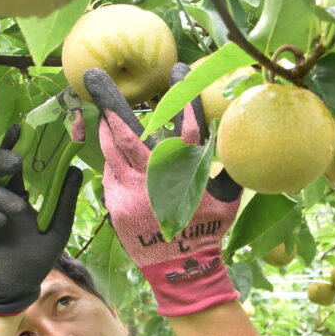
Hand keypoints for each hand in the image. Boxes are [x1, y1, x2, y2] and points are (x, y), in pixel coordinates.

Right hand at [0, 125, 81, 315]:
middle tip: (16, 162)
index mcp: (10, 193)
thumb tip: (76, 169)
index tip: (19, 129)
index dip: (9, 144)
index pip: (5, 163)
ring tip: (17, 208)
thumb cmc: (35, 258)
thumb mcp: (57, 229)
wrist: (18, 288)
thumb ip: (65, 201)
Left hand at [82, 64, 241, 316]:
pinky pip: (109, 173)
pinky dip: (111, 160)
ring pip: (111, 149)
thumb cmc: (207, 229)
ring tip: (100, 109)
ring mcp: (130, 191)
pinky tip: (111, 151)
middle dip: (109, 100)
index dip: (184, 94)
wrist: (180, 267)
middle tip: (94, 76)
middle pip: (127, 130)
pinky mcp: (115, 204)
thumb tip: (240, 134)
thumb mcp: (227, 196)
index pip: (186, 123)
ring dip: (105, 126)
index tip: (178, 67)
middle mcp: (154, 177)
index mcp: (186, 170)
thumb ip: (229, 164)